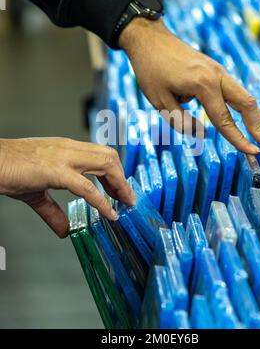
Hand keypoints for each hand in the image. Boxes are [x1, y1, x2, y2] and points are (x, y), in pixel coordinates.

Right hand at [0, 137, 134, 237]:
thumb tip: (64, 230)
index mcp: (66, 148)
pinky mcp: (56, 172)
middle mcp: (69, 149)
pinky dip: (102, 201)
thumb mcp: (37, 193)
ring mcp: (63, 158)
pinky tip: (109, 213)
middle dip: (122, 178)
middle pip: (109, 156)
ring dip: (119, 185)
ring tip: (125, 203)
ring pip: (105, 164)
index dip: (115, 171)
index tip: (120, 189)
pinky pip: (87, 187)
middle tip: (127, 198)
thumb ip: (53, 211)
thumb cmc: (10, 171)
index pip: (100, 154)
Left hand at [119, 18, 259, 153]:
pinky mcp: (215, 69)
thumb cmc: (151, 70)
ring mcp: (218, 70)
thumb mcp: (160, 102)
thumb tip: (203, 134)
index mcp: (203, 84)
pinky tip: (249, 116)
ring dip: (255, 115)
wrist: (149, 38)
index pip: (224, 119)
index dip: (239, 138)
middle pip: (246, 103)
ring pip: (244, 94)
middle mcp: (216, 75)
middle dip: (259, 125)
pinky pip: (235, 90)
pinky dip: (245, 105)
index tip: (253, 152)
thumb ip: (182, 122)